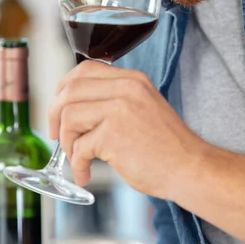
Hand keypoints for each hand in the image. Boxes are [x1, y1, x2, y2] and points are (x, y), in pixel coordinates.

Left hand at [48, 60, 208, 199]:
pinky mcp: (113, 135)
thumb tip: (75, 108)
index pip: (84, 70)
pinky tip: (86, 173)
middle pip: (70, 90)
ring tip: (78, 158)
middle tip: (57, 135)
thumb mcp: (144, 107)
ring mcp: (119, 110)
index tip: (59, 107)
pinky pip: (79, 147)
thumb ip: (115, 101)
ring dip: (67, 141)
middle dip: (55, 114)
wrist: (190, 168)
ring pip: (69, 116)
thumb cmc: (166, 146)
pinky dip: (77, 164)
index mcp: (132, 80)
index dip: (64, 88)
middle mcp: (125, 89)